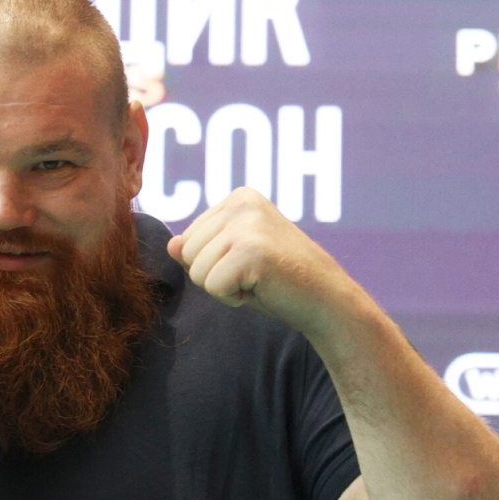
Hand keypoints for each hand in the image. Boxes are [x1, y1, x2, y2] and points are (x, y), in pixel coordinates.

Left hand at [166, 187, 358, 337]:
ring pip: (195, 271)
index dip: (214, 263)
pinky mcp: (251, 249)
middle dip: (214, 276)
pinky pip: (211, 286)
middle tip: (254, 275)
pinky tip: (261, 288)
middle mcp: (242, 203)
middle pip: (187, 254)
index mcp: (239, 198)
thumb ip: (201, 248)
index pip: (188, 239)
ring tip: (258, 280)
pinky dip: (232, 298)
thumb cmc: (279, 281)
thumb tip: (172, 246)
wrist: (326, 301)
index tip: (250, 264)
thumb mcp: (233, 258)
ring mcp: (247, 224)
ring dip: (224, 287)